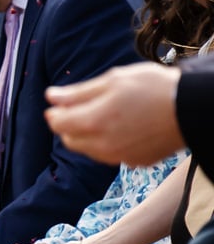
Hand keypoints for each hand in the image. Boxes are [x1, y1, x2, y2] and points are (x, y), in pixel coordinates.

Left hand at [45, 63, 184, 165]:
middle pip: (70, 140)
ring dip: (88, 136)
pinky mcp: (136, 162)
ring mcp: (120, 156)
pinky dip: (108, 144)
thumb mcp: (113, 81)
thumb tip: (51, 96)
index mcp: (93, 121)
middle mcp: (103, 144)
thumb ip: (78, 93)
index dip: (55, 113)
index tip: (60, 104)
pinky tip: (123, 129)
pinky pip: (111, 156)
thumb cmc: (153, 88)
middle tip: (83, 109)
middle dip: (69, 126)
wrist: (192, 107)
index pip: (57, 124)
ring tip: (106, 117)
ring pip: (89, 150)